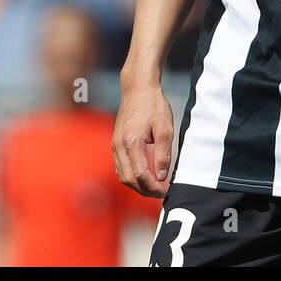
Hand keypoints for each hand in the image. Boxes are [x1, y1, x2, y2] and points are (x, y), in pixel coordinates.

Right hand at [112, 81, 174, 196]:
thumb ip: (163, 154)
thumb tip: (162, 177)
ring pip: (122, 176)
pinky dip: (131, 176)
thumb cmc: (154, 105)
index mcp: (131, 142)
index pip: (140, 175)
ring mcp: (114, 145)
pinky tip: (145, 175)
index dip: (153, 187)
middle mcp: (118, 146)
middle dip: (145, 190)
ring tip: (155, 186)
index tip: (166, 191)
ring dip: (138, 185)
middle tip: (162, 192)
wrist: (138, 89)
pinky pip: (121, 167)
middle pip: (128, 180)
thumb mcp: (165, 128)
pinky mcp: (115, 144)